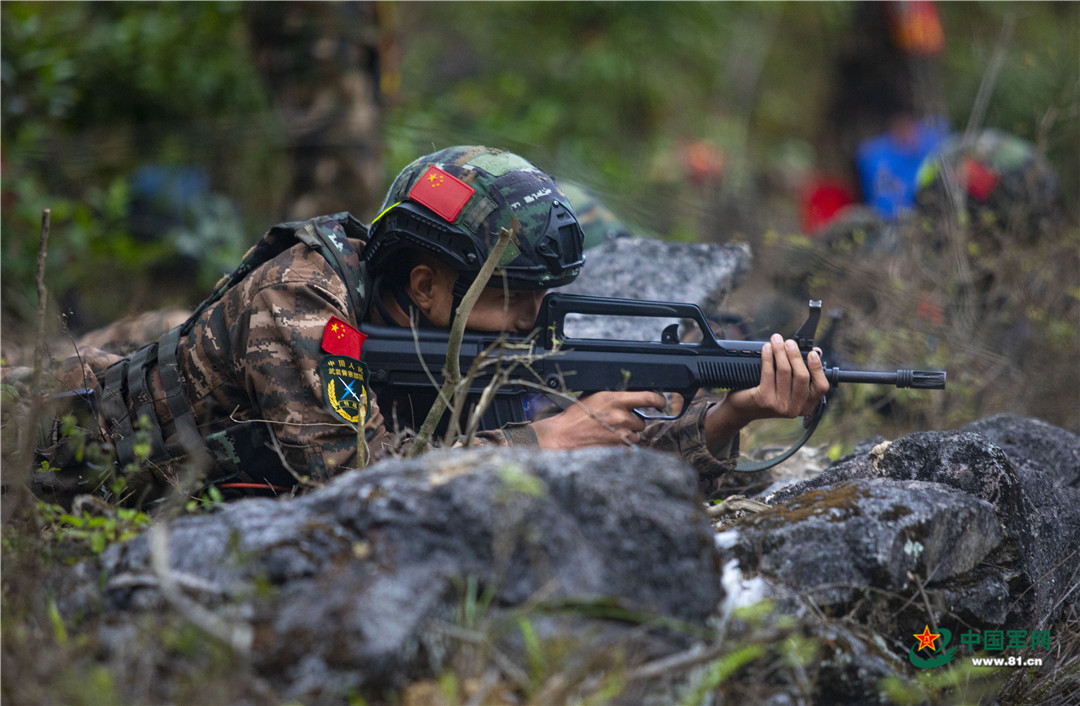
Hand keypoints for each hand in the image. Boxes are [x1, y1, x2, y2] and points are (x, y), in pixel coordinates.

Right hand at [532, 390, 666, 449]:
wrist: (562, 437)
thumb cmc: (575, 417)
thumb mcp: (594, 397)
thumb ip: (614, 397)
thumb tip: (629, 396)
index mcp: (614, 399)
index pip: (648, 397)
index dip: (659, 401)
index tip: (661, 403)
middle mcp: (620, 416)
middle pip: (641, 421)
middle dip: (632, 423)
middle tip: (615, 423)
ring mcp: (620, 434)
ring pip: (636, 436)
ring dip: (627, 435)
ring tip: (609, 433)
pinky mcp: (618, 449)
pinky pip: (628, 447)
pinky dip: (621, 446)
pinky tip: (607, 442)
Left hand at [704, 334, 829, 453]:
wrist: (743, 408)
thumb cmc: (768, 393)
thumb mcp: (787, 386)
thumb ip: (801, 371)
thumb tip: (816, 352)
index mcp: (806, 406)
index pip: (821, 387)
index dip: (818, 368)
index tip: (812, 353)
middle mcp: (795, 409)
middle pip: (802, 376)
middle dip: (795, 355)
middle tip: (789, 342)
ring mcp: (780, 406)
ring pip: (785, 372)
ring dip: (780, 352)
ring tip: (776, 340)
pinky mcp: (765, 400)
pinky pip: (769, 372)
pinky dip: (768, 357)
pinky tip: (766, 348)